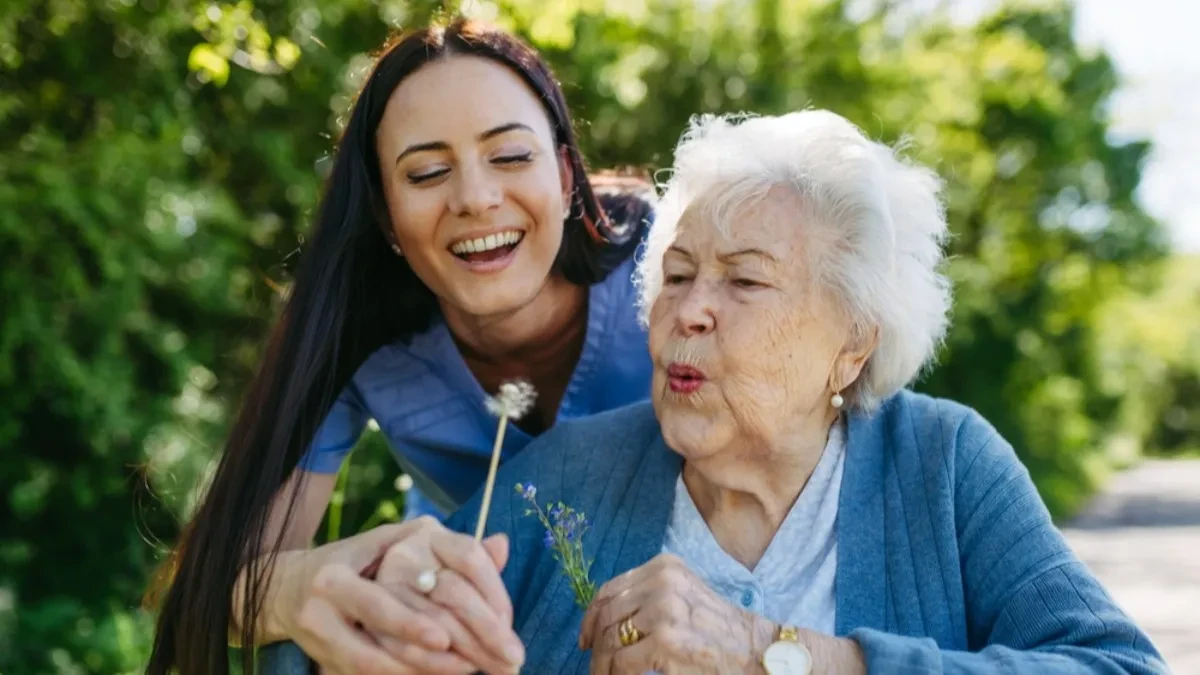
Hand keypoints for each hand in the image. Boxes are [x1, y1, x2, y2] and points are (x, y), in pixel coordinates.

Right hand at [283, 517, 521, 674]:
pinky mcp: (320, 651)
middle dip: (424, 649)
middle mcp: (333, 583)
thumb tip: (503, 544)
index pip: (396, 585)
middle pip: (382, 615)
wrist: (288, 588)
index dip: (420, 615)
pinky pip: (363, 671)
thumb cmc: (362, 561)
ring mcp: (320, 619)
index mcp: (356, 553)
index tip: (450, 637)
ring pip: (370, 655)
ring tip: (462, 671)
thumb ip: (452, 548)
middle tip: (470, 664)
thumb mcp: (399, 543)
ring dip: (419, 669)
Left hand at [579, 553, 775, 673]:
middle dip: (595, 643)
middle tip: (595, 664)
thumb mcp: (683, 595)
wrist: (756, 650)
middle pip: (606, 614)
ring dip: (602, 664)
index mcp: (664, 567)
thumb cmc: (720, 629)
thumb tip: (604, 620)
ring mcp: (663, 611)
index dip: (591, 616)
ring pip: (610, 639)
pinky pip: (621, 662)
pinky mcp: (665, 642)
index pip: (610, 589)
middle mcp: (661, 583)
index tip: (585, 638)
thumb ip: (648, 597)